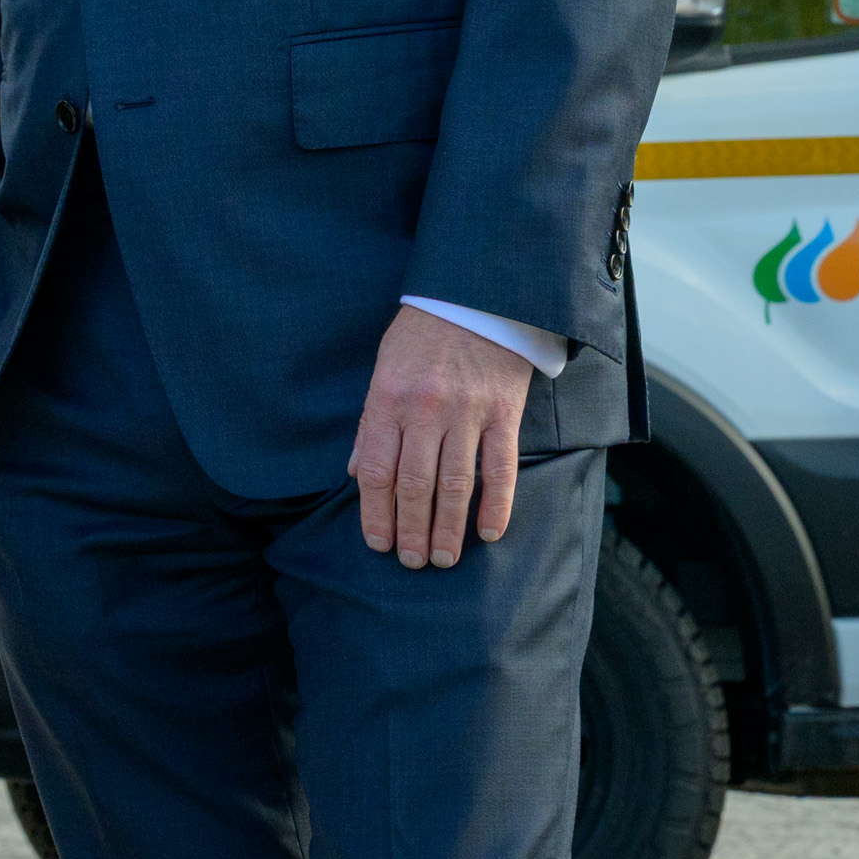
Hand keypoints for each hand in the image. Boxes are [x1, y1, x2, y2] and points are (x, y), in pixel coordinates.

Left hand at [349, 305, 536, 567]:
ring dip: (448, 528)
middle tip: (411, 563)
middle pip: (414, 484)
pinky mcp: (504, 413)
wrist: (474, 296)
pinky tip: (490, 533)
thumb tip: (354, 471)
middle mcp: (425, 410)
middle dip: (410, 530)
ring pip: (455, 484)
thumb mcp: (382, 369)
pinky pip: (501, 468)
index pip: (375, 469)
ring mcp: (467, 413)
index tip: (377, 543)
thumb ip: (371, 422)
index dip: (374, 512)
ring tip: (442, 559)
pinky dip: (497, 505)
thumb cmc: (421, 335)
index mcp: (388, 399)